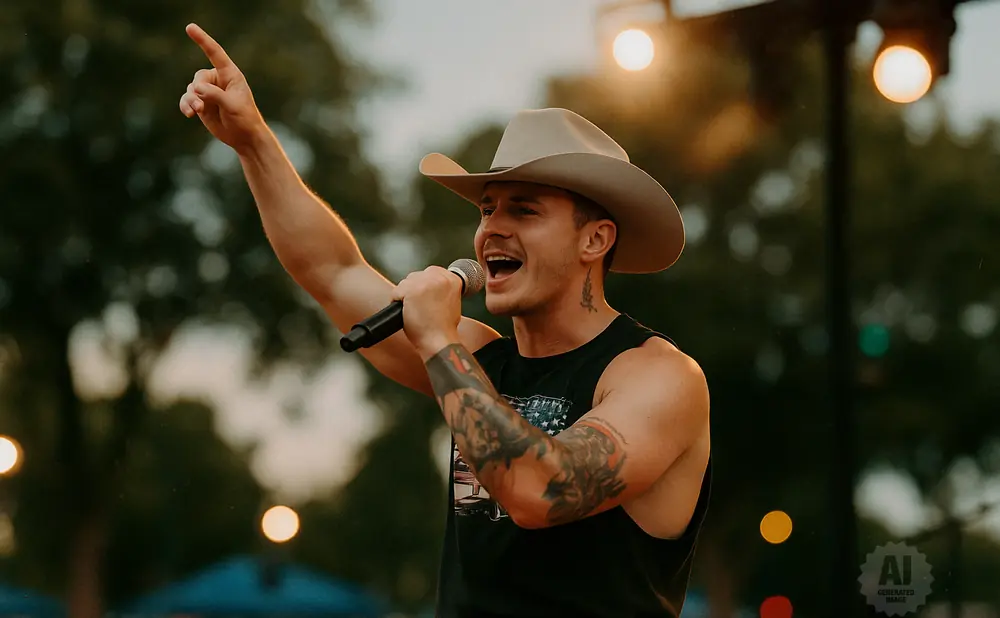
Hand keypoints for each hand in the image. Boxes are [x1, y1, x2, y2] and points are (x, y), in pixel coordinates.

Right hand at [179, 23, 265, 152]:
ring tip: (195, 112)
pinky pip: (187, 99)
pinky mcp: (201, 103)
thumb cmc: (244, 119)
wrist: (243, 137)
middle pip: (199, 77)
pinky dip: (186, 105)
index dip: (203, 40)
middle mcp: (218, 80)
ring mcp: (208, 92)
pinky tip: (189, 114)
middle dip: (198, 91)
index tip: (190, 27)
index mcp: (230, 74)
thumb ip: (215, 95)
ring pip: (191, 89)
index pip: (215, 53)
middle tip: (201, 106)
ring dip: (191, 100)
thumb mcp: (232, 105)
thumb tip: (196, 88)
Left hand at [391, 266, 463, 356]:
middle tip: (419, 307)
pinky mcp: (411, 290)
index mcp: (453, 279)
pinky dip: (397, 303)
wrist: (439, 341)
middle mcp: (440, 277)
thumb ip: (442, 289)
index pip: (431, 272)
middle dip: (414, 290)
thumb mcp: (451, 301)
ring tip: (415, 311)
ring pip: (405, 283)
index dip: (425, 285)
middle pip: (416, 276)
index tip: (424, 295)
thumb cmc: (444, 328)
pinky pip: (396, 293)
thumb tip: (429, 285)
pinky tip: (407, 313)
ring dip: (405, 297)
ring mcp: (425, 282)